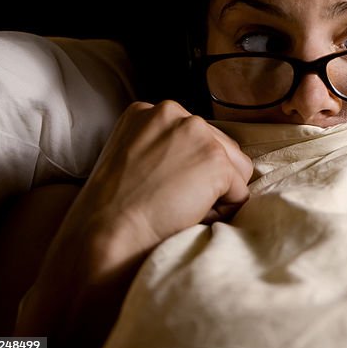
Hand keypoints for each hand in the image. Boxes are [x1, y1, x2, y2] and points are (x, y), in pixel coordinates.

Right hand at [71, 100, 253, 257]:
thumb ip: (163, 148)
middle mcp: (174, 113)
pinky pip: (240, 194)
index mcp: (149, 112)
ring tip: (178, 207)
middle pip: (220, 148)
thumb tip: (198, 163)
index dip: (187, 170)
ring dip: (217, 194)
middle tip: (168, 201)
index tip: (158, 187)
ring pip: (236, 169)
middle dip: (206, 180)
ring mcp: (197, 134)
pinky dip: (223, 212)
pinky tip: (189, 215)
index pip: (196, 138)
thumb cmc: (112, 211)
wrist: (106, 235)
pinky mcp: (216, 160)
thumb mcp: (129, 159)